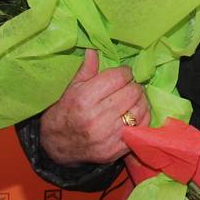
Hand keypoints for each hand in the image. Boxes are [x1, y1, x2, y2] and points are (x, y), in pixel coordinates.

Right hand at [40, 49, 148, 165]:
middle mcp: (98, 118)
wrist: (57, 146)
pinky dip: (142, 118)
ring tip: (132, 99)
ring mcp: (108, 136)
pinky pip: (142, 128)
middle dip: (133, 86)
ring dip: (140, 101)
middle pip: (133, 92)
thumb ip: (87, 69)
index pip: (120, 77)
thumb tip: (94, 49)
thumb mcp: (72, 89)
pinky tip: (134, 113)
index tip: (122, 74)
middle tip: (127, 87)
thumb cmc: (65, 112)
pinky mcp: (116, 150)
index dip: (124, 72)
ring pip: (141, 109)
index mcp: (85, 99)